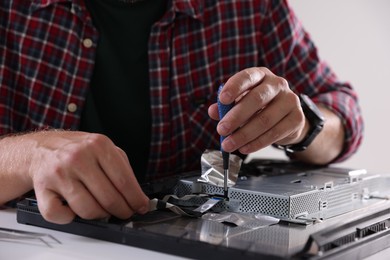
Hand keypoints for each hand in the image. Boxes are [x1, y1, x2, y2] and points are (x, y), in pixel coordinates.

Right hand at [27, 131, 148, 223]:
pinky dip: (69, 218)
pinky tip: (75, 210)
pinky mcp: (43, 188)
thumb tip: (138, 196)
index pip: (124, 181)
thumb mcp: (104, 148)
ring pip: (88, 210)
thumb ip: (122, 168)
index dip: (136, 199)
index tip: (141, 207)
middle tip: (125, 213)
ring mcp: (59, 173)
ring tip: (103, 211)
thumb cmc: (77, 150)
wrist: (42, 148)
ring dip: (100, 216)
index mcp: (98, 145)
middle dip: (122, 211)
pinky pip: (59, 215)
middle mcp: (78, 157)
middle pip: (109, 198)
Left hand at [208, 67, 307, 153]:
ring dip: (244, 135)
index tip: (222, 100)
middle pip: (257, 99)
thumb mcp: (240, 102)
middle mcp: (277, 84)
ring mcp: (290, 100)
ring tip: (229, 144)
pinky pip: (275, 133)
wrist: (285, 118)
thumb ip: (225, 106)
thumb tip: (213, 111)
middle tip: (221, 130)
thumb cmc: (258, 107)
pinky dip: (257, 143)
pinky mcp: (297, 118)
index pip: (247, 76)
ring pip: (265, 119)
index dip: (234, 87)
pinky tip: (244, 148)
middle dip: (236, 116)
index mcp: (261, 75)